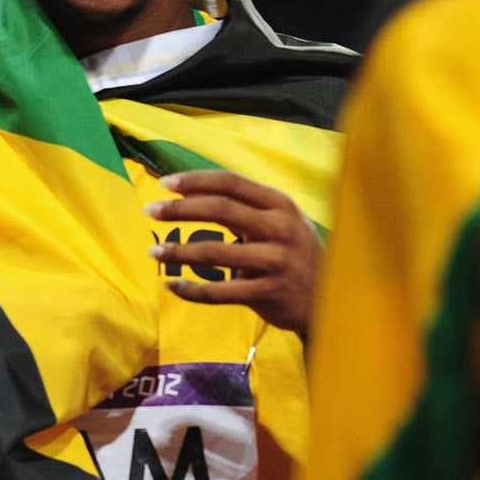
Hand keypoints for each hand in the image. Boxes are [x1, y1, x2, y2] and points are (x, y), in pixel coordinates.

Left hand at [148, 170, 323, 333]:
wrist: (328, 299)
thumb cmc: (296, 254)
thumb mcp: (283, 222)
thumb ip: (247, 207)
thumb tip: (192, 192)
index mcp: (280, 205)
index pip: (231, 183)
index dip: (196, 180)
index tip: (165, 184)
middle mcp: (280, 228)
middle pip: (220, 209)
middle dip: (180, 209)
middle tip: (150, 211)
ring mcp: (275, 261)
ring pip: (215, 252)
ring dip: (178, 251)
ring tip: (153, 251)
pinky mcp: (268, 293)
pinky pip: (219, 292)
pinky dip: (191, 290)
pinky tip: (172, 285)